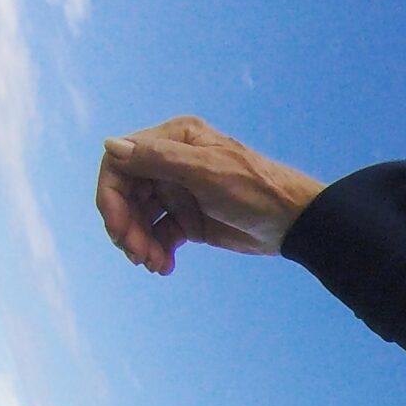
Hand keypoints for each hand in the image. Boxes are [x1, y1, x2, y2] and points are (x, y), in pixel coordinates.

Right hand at [95, 116, 325, 273]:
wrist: (294, 222)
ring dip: (140, 242)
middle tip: (136, 254)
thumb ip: (159, 158)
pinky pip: (159, 234)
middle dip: (126, 225)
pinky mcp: (189, 219)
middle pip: (127, 194)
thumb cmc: (256, 189)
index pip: (121, 162)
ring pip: (141, 218)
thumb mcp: (206, 171)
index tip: (116, 226)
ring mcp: (179, 191)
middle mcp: (171, 162)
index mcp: (173, 139)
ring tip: (153, 264)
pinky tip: (165, 266)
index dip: (111, 195)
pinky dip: (157, 251)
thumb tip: (111, 145)